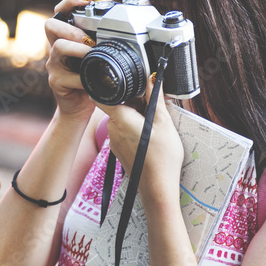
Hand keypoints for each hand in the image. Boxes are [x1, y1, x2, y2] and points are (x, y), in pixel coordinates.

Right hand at [46, 0, 96, 122]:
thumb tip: (124, 29)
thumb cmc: (89, 80)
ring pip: (58, 47)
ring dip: (78, 48)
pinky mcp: (56, 81)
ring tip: (91, 54)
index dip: (69, 2)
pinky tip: (92, 80)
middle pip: (50, 25)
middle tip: (88, 39)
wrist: (79, 107)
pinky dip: (82, 77)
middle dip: (71, 28)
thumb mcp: (96, 58)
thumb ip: (101, 44)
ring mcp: (54, 65)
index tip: (85, 0)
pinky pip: (68, 76)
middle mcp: (56, 49)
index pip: (60, 12)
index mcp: (66, 39)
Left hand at [97, 76, 183, 200]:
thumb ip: (156, 98)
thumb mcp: (164, 122)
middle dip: (134, 100)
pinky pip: (123, 130)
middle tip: (153, 103)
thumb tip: (152, 77)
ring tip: (154, 122)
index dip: (111, 85)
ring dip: (136, 114)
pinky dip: (135, 127)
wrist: (157, 187)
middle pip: (117, 104)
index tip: (124, 81)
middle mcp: (112, 128)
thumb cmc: (162, 157)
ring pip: (121, 117)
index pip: (102, 94)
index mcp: (120, 117)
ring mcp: (114, 140)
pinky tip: (150, 134)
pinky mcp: (119, 149)